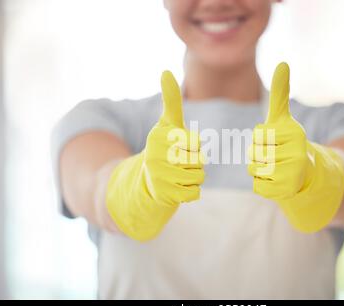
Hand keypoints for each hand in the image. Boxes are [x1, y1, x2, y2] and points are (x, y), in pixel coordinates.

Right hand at [144, 71, 204, 206]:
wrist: (144, 184)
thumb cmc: (162, 149)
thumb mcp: (166, 125)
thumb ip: (171, 101)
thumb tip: (165, 71)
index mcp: (159, 136)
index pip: (196, 142)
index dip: (194, 147)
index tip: (180, 148)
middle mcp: (156, 155)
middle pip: (199, 160)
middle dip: (195, 164)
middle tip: (178, 164)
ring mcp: (159, 177)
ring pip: (199, 177)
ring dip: (193, 178)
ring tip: (177, 175)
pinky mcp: (164, 195)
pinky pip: (194, 194)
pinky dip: (190, 193)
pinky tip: (176, 188)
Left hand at [248, 62, 343, 232]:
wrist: (306, 173)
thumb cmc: (287, 143)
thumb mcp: (283, 118)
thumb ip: (281, 93)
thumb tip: (283, 63)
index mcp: (295, 133)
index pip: (257, 135)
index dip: (261, 139)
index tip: (277, 141)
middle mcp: (298, 153)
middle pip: (253, 153)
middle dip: (258, 155)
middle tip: (276, 156)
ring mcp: (293, 173)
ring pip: (253, 170)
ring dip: (259, 170)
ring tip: (276, 168)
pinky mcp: (285, 191)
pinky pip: (258, 186)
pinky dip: (262, 185)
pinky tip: (276, 181)